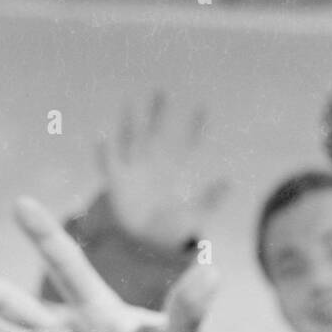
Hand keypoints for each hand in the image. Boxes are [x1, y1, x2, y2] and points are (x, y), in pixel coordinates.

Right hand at [99, 92, 229, 248]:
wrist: (144, 241)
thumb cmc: (169, 228)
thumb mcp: (194, 216)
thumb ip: (211, 200)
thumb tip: (230, 183)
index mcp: (172, 171)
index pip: (186, 145)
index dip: (195, 128)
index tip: (204, 108)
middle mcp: (153, 164)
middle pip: (156, 133)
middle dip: (158, 113)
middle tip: (163, 90)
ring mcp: (134, 169)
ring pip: (131, 140)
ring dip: (130, 123)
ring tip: (129, 104)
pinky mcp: (117, 181)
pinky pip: (109, 163)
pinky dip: (104, 152)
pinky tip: (102, 137)